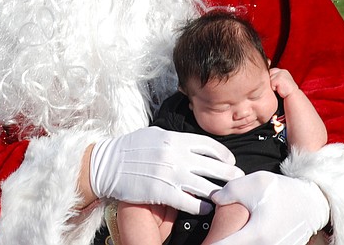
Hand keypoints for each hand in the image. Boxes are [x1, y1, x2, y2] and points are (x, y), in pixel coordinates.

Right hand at [89, 127, 242, 214]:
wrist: (106, 164)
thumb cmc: (129, 148)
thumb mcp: (153, 134)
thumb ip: (174, 138)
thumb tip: (191, 144)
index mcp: (174, 138)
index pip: (209, 145)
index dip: (224, 155)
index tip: (229, 161)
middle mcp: (175, 155)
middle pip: (214, 166)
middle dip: (229, 174)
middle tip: (237, 179)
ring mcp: (170, 175)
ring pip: (206, 186)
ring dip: (219, 192)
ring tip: (225, 196)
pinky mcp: (162, 193)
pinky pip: (190, 203)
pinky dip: (201, 207)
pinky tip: (205, 209)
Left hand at [210, 171, 329, 244]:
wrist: (312, 201)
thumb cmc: (283, 191)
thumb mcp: (254, 183)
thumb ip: (228, 191)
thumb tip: (213, 198)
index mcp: (257, 235)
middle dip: (221, 243)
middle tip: (210, 240)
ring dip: (238, 242)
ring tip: (227, 237)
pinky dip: (249, 243)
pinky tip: (242, 237)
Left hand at [269, 67, 297, 97]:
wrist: (293, 95)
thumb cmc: (287, 90)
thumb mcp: (283, 80)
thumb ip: (277, 76)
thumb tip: (268, 75)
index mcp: (284, 71)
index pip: (272, 70)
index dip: (272, 77)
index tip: (276, 82)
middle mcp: (282, 71)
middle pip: (269, 73)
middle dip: (271, 80)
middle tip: (278, 85)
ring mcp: (280, 74)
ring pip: (270, 79)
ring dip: (273, 84)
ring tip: (279, 87)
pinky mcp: (278, 79)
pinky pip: (271, 84)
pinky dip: (274, 88)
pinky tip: (280, 89)